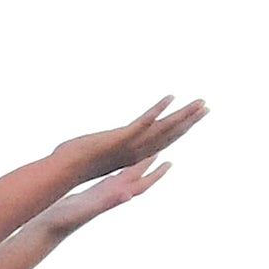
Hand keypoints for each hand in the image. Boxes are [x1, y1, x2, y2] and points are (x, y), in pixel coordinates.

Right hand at [24, 157, 174, 249]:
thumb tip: (128, 195)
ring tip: (143, 154)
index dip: (156, 174)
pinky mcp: (91, 194)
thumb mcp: (86, 209)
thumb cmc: (64, 221)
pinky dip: (117, 169)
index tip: (170, 162)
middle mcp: (111, 195)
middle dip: (150, 166)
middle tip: (162, 150)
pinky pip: (109, 178)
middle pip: (136, 178)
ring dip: (135, 166)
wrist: (49, 229)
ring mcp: (102, 194)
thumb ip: (107, 202)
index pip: (140, 184)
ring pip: (124, 177)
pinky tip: (117, 166)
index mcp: (113, 196)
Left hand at [52, 96, 208, 183]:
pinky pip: (143, 122)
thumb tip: (104, 144)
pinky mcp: (121, 138)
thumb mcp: (95, 154)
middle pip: (169, 134)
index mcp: (132, 155)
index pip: (162, 141)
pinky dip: (157, 109)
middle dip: (189, 120)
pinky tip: (170, 97)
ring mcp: (130, 145)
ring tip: (199, 103)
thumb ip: (104, 150)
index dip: (179, 130)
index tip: (192, 120)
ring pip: (163, 128)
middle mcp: (136, 151)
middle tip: (206, 107)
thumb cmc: (72, 164)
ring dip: (183, 114)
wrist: (62, 172)